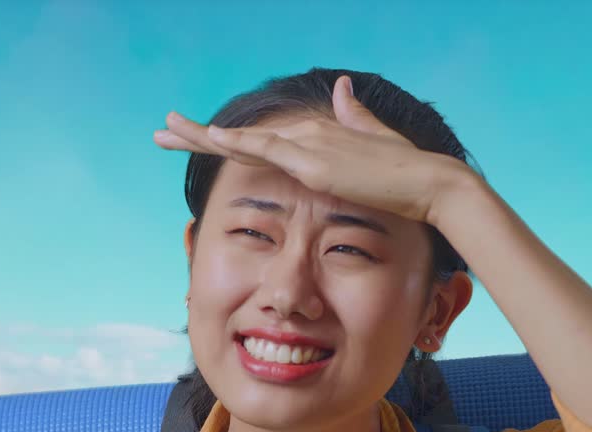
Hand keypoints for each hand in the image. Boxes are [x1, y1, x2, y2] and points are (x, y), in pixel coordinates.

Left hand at [153, 75, 467, 225]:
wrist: (429, 184)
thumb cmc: (405, 174)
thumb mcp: (373, 142)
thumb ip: (353, 117)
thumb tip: (341, 88)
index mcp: (317, 137)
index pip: (260, 139)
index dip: (225, 138)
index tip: (196, 136)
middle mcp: (308, 136)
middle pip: (242, 136)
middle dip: (199, 134)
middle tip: (162, 131)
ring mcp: (310, 148)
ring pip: (245, 139)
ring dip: (202, 136)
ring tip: (166, 131)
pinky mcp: (315, 164)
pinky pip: (269, 150)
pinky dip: (239, 142)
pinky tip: (213, 136)